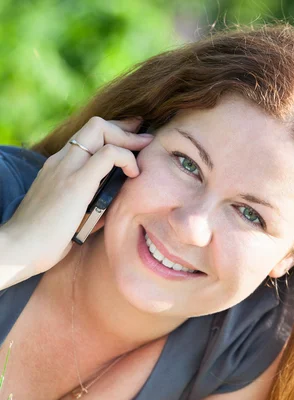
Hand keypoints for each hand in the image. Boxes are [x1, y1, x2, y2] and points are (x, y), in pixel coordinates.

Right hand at [7, 116, 152, 273]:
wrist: (19, 249)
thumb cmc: (43, 242)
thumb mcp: (72, 218)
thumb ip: (90, 208)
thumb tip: (111, 209)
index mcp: (58, 168)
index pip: (86, 137)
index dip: (112, 133)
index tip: (132, 139)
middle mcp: (60, 162)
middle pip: (95, 126)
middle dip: (124, 128)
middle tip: (145, 137)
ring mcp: (66, 169)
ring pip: (100, 130)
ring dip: (127, 138)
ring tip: (144, 149)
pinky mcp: (75, 183)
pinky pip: (107, 155)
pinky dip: (126, 158)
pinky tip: (134, 173)